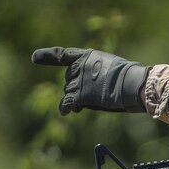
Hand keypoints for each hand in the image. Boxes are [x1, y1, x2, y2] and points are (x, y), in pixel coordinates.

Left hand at [32, 46, 148, 114]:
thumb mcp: (112, 69)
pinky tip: (65, 112)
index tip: (34, 58)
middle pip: (68, 80)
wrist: (134, 84)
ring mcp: (78, 80)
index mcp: (88, 56)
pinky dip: (65, 108)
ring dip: (78, 99)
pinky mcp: (80, 95)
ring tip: (98, 100)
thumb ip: (96, 75)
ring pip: (69, 93)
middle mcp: (79, 66)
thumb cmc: (131, 79)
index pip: (63, 55)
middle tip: (96, 94)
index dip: (47, 56)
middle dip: (76, 89)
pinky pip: (67, 103)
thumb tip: (85, 95)